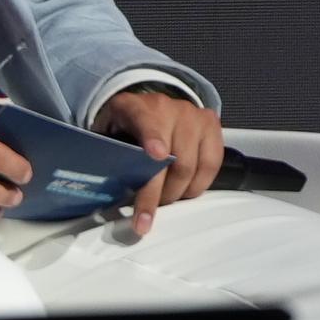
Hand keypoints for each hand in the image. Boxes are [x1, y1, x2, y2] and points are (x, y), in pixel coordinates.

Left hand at [99, 87, 224, 233]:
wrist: (148, 109)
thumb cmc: (125, 131)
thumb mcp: (107, 139)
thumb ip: (110, 159)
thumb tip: (108, 193)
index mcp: (133, 107)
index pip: (145, 121)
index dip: (152, 138)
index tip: (157, 155)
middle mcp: (168, 107)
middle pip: (171, 158)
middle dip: (159, 193)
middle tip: (146, 212)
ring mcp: (193, 115)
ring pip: (192, 165)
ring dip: (177, 192)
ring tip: (166, 198)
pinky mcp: (212, 125)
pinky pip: (211, 164)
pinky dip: (197, 185)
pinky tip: (185, 190)